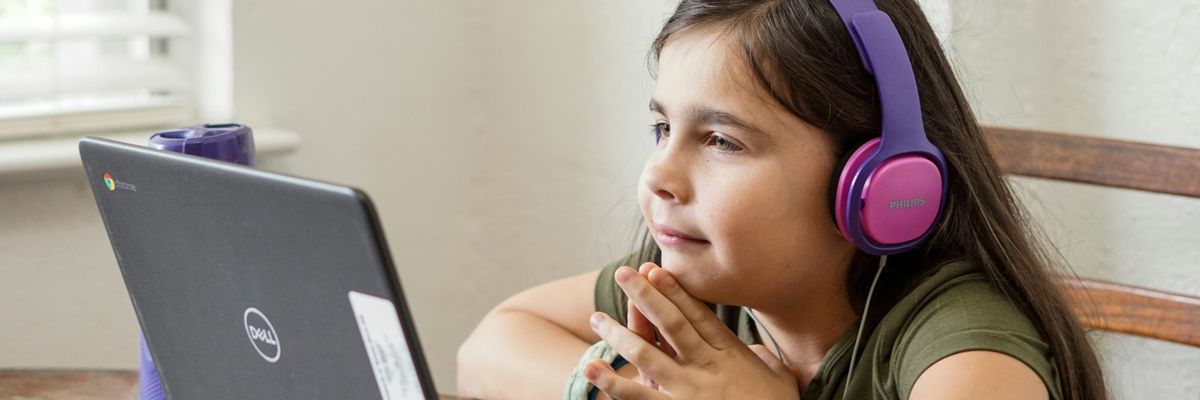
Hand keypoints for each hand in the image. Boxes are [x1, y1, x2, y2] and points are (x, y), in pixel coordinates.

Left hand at [584, 263, 798, 398]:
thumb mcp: (778, 377)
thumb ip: (761, 357)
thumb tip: (755, 347)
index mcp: (730, 354)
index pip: (697, 315)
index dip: (674, 290)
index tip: (654, 268)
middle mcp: (707, 369)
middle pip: (670, 325)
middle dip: (645, 296)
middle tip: (623, 273)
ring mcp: (689, 392)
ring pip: (647, 356)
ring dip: (619, 335)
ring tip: (597, 319)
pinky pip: (639, 397)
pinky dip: (613, 383)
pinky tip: (593, 369)